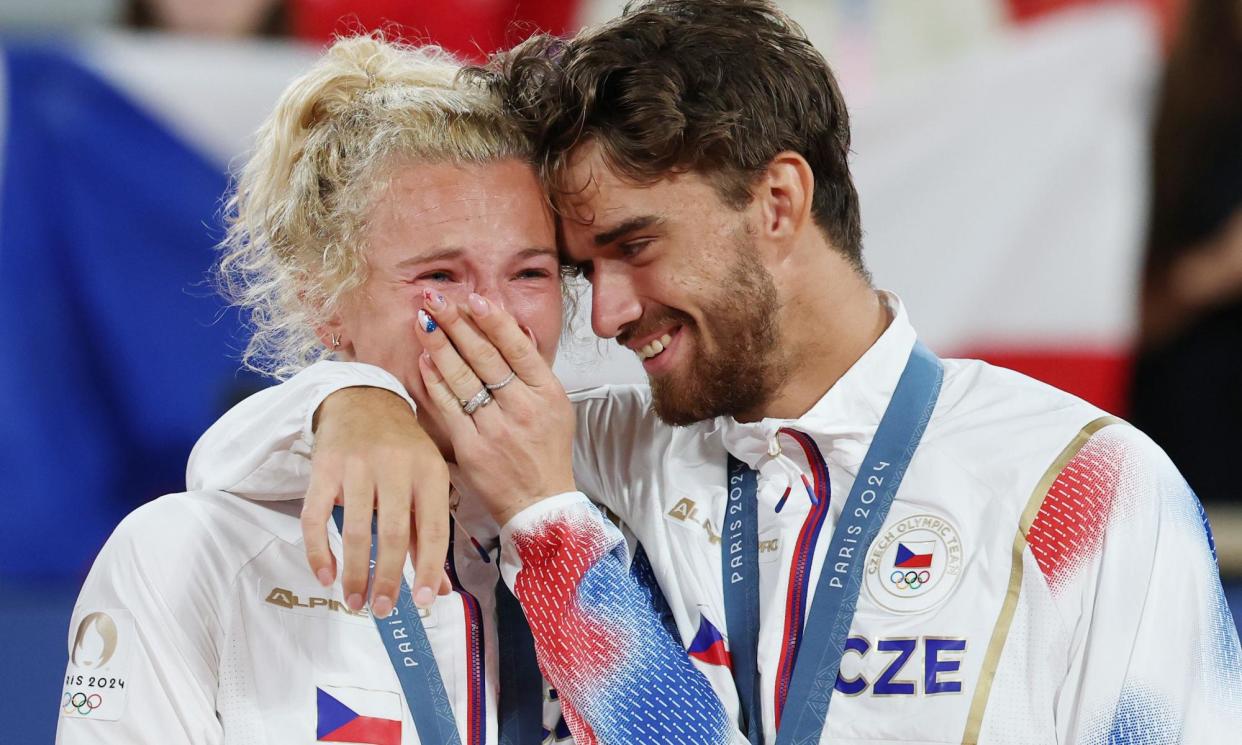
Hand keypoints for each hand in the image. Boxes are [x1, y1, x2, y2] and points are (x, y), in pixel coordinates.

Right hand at [304, 387, 451, 613]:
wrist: (364, 399)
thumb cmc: (403, 449)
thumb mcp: (426, 480)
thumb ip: (428, 533)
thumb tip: (440, 588)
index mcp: (429, 472)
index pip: (433, 529)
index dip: (431, 568)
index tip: (425, 601)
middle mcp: (395, 467)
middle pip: (393, 533)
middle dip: (388, 578)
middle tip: (383, 610)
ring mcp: (357, 466)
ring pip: (355, 529)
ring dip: (354, 572)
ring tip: (355, 601)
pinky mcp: (324, 467)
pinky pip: (316, 516)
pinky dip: (319, 550)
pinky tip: (326, 575)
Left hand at [414, 291, 575, 525]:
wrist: (540, 502)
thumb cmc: (546, 450)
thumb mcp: (555, 406)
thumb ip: (533, 369)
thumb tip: (514, 327)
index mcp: (547, 393)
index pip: (518, 348)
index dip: (494, 321)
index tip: (474, 298)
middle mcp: (523, 408)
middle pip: (485, 357)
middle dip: (456, 323)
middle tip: (435, 297)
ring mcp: (496, 428)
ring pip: (462, 378)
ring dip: (439, 345)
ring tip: (423, 319)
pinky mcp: (472, 447)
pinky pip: (449, 407)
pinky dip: (435, 381)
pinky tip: (424, 360)